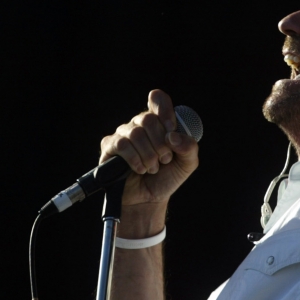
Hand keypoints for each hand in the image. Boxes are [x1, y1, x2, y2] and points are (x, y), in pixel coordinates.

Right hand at [99, 89, 198, 208]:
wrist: (149, 200)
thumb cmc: (167, 177)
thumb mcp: (187, 163)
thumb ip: (189, 147)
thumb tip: (173, 136)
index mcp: (158, 122)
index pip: (158, 99)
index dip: (165, 111)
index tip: (171, 129)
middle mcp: (139, 124)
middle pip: (148, 119)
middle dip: (160, 143)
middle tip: (165, 159)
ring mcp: (123, 134)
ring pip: (135, 133)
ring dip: (148, 155)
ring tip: (153, 168)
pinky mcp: (110, 147)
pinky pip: (122, 145)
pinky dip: (135, 159)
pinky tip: (140, 169)